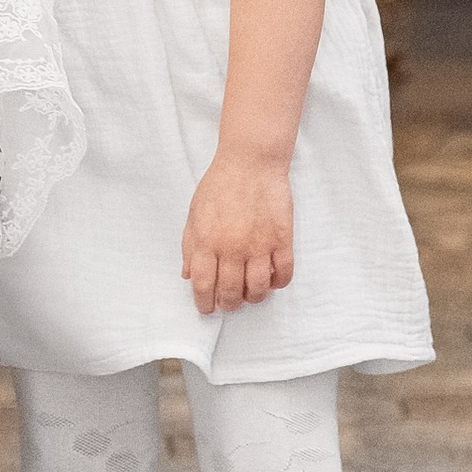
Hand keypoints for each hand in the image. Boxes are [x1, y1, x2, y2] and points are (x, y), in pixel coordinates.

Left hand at [183, 149, 293, 314]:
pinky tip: (271, 280)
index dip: (204, 302)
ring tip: (249, 295)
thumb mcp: (194, 214)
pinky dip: (277, 284)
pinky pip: (283, 274)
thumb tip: (187, 276)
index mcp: (206, 241)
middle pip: (230, 292)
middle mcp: (232, 248)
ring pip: (258, 290)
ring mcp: (259, 245)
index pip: (203, 284)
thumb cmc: (220, 185)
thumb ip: (189, 246)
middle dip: (228, 305)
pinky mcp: (282, 239)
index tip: (207, 308)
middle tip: (229, 304)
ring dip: (252, 298)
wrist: (250, 162)